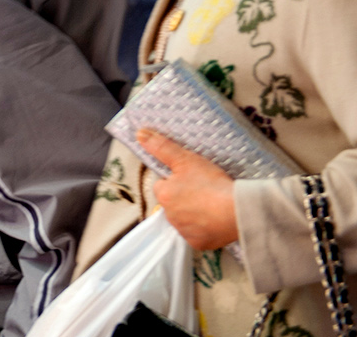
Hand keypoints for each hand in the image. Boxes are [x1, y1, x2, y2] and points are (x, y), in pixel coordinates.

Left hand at [139, 128, 238, 250]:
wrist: (238, 210)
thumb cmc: (211, 183)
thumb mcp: (186, 159)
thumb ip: (161, 147)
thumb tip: (139, 134)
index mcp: (163, 195)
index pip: (163, 186)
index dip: (177, 181)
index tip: (193, 179)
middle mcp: (169, 216)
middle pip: (173, 203)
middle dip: (184, 198)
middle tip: (204, 191)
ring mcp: (183, 232)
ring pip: (184, 219)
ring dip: (194, 213)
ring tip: (212, 205)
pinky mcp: (198, 244)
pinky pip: (197, 235)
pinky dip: (204, 229)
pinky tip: (216, 220)